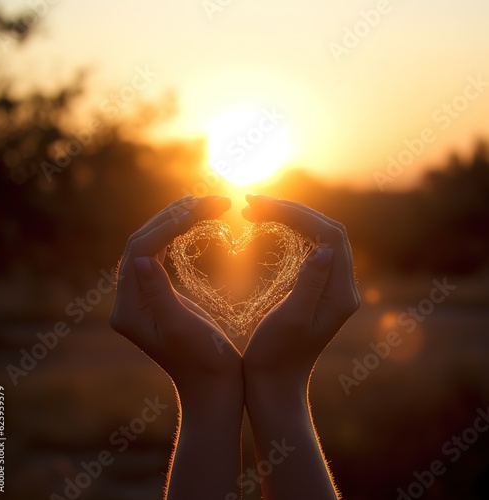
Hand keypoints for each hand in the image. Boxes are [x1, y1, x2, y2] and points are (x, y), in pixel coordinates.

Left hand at [110, 195, 243, 499]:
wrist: (213, 388)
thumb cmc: (205, 361)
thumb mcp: (180, 327)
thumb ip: (158, 294)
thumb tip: (140, 258)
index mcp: (129, 308)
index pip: (140, 250)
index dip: (169, 225)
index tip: (202, 208)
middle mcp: (129, 300)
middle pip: (142, 243)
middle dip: (173, 218)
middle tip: (207, 200)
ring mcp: (141, 298)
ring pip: (151, 246)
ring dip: (175, 222)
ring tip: (203, 204)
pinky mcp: (156, 298)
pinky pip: (160, 256)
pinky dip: (177, 237)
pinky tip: (194, 225)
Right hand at [242, 195, 359, 384]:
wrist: (274, 385)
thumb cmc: (275, 356)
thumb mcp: (291, 320)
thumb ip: (310, 283)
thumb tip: (324, 248)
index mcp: (341, 294)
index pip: (329, 236)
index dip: (298, 214)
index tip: (261, 206)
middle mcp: (341, 288)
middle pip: (325, 232)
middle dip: (291, 212)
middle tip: (252, 203)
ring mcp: (330, 288)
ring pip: (316, 238)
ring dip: (289, 220)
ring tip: (254, 210)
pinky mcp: (316, 290)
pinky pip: (308, 250)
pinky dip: (289, 234)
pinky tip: (268, 228)